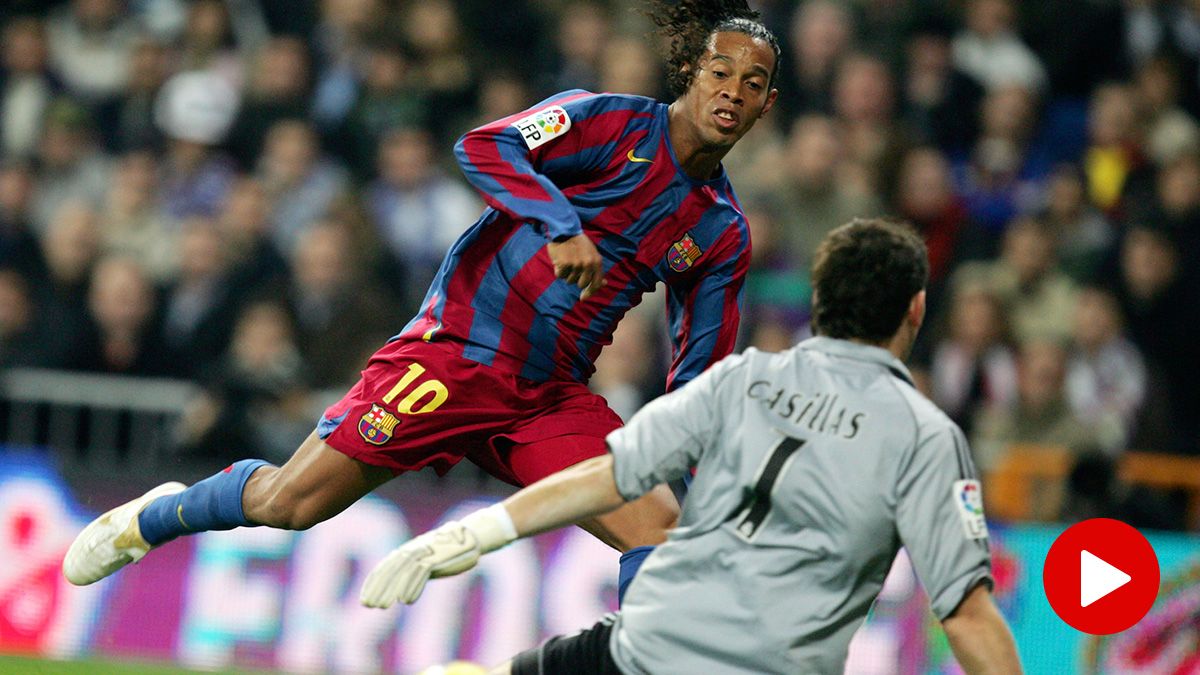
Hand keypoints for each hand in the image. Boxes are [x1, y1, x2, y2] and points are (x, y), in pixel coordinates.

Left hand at [360, 522, 481, 607]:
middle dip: (378, 588)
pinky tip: (406, 601)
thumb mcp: (427, 559)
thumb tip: (398, 590)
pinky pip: (422, 572)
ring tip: (382, 606)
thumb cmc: (447, 551)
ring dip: (391, 589)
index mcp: (407, 551)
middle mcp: (413, 550)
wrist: (470, 537)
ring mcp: (425, 553)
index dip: (373, 583)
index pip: (385, 567)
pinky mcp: (438, 557)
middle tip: (367, 605)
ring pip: (403, 571)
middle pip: (390, 569)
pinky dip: (413, 586)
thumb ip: (413, 570)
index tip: (364, 600)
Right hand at [547, 233, 605, 299]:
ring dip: (567, 274)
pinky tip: (560, 260)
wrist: (565, 231)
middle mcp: (588, 264)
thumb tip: (603, 284)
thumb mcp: (592, 255)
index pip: (596, 283)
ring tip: (567, 261)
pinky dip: (558, 270)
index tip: (582, 297)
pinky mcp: (564, 263)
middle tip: (573, 268)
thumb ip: (597, 270)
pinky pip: (560, 275)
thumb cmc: (579, 245)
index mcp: (597, 262)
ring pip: (569, 280)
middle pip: (581, 284)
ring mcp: (576, 264)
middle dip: (575, 279)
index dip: (589, 292)